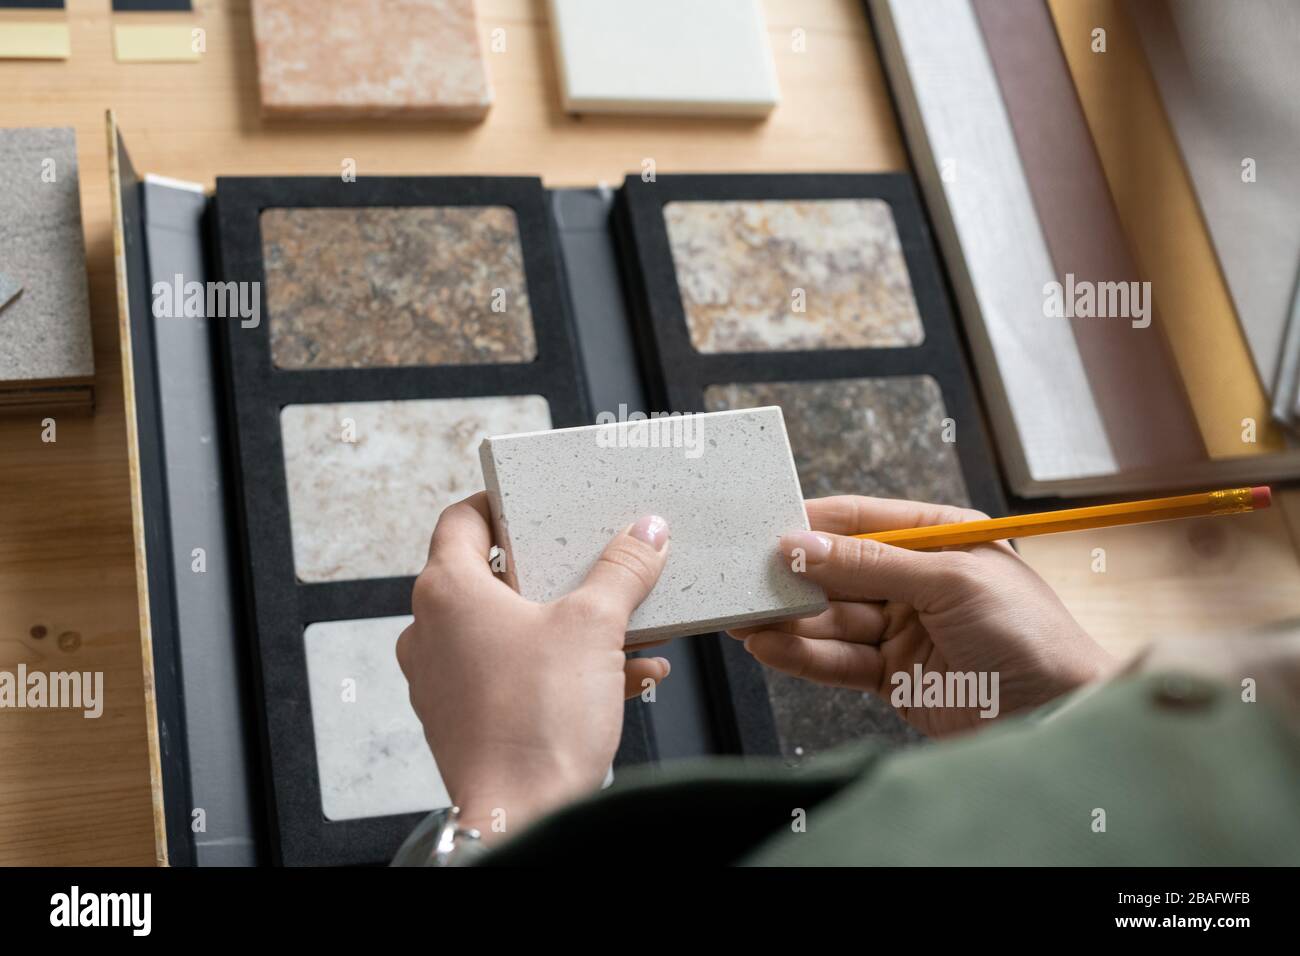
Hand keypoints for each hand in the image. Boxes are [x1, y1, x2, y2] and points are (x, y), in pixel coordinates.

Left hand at [396, 493, 671, 842]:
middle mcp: (431, 632)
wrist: (524, 816)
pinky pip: (515, 676)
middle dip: (557, 576)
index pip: (460, 520)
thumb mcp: (596, 627)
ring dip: (571, 628)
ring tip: (626, 632)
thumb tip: (645, 532)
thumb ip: (623, 570)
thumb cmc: (536, 724)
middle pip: (493, 577)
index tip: (535, 504)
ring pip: (511, 632)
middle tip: (594, 568)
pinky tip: (622, 678)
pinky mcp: (465, 719)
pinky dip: (562, 670)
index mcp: (447, 591)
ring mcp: (443, 679)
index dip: (500, 504)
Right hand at [730, 496, 1113, 736]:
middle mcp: (918, 581)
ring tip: (744, 618)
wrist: (1059, 718)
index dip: (814, 524)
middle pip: (839, 572)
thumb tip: (800, 543)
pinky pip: (838, 660)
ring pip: (832, 619)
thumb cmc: (1029, 634)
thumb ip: (869, 564)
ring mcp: (903, 629)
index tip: (766, 526)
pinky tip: (769, 647)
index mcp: (940, 539)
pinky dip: (802, 655)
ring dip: (789, 619)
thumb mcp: (949, 582)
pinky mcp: (892, 676)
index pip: (863, 521)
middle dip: (792, 577)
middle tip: (742, 578)